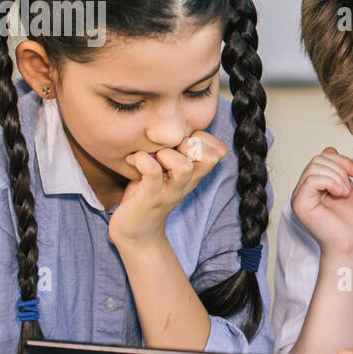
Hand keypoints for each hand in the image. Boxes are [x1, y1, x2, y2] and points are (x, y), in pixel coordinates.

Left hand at [109, 130, 227, 247]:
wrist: (136, 232)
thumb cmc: (147, 194)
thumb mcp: (165, 170)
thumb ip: (171, 150)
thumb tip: (165, 122)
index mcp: (194, 174)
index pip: (219, 150)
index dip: (203, 137)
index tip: (181, 141)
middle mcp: (187, 183)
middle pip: (210, 156)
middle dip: (189, 143)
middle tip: (168, 147)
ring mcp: (170, 191)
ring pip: (184, 166)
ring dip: (166, 154)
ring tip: (153, 157)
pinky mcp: (150, 197)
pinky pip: (153, 172)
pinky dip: (142, 160)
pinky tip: (133, 160)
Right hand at [291, 147, 352, 257]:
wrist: (350, 244)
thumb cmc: (350, 222)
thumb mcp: (347, 187)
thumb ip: (338, 170)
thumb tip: (329, 148)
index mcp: (313, 185)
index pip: (321, 158)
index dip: (340, 159)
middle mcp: (302, 190)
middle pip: (317, 160)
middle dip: (339, 167)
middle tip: (349, 185)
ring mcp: (299, 197)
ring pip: (314, 167)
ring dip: (336, 176)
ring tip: (345, 192)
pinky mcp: (300, 204)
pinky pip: (312, 179)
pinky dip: (330, 182)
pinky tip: (340, 193)